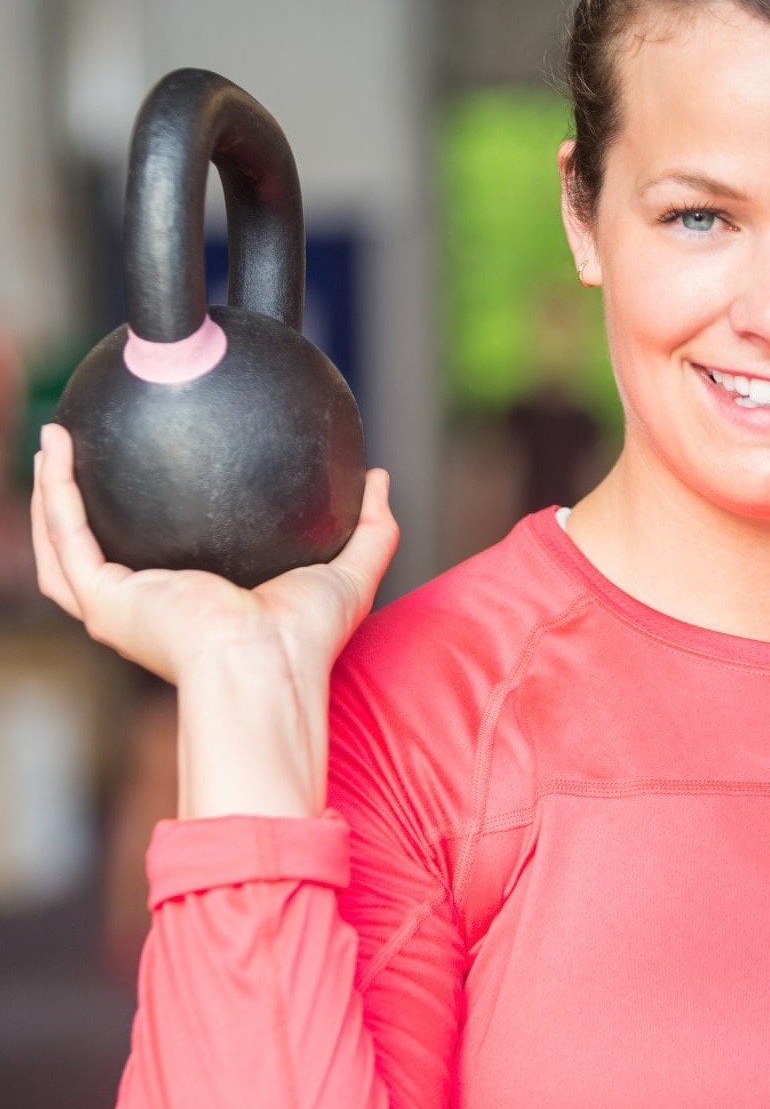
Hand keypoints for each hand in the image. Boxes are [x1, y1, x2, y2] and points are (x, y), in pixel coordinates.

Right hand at [32, 422, 399, 816]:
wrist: (268, 664)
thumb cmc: (307, 638)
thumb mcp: (350, 571)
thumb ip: (372, 527)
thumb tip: (379, 476)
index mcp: (197, 606)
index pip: (163, 562)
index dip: (151, 524)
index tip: (155, 474)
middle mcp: (151, 608)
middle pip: (100, 555)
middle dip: (83, 509)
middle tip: (82, 455)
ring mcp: (121, 608)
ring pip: (65, 547)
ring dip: (51, 496)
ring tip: (52, 444)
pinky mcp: (107, 602)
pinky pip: (67, 538)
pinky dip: (55, 494)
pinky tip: (56, 449)